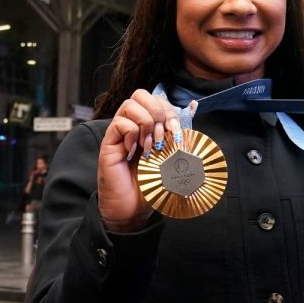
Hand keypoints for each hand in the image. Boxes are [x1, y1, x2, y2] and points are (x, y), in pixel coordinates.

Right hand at [97, 89, 183, 231]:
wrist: (133, 209)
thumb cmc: (151, 186)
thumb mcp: (172, 157)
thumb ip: (180, 135)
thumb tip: (193, 109)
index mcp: (149, 126)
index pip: (157, 100)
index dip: (169, 109)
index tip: (176, 130)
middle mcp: (133, 125)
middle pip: (140, 94)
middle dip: (157, 110)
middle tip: (163, 134)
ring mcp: (120, 133)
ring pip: (129, 104)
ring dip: (146, 122)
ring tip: (150, 144)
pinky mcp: (109, 143)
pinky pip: (119, 123)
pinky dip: (132, 133)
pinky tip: (135, 151)